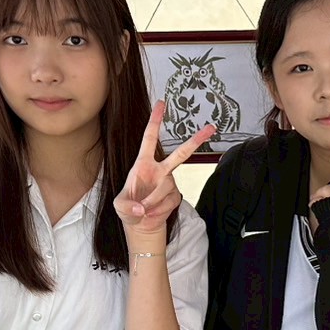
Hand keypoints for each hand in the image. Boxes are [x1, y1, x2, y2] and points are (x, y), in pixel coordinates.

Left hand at [116, 101, 215, 240]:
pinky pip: (170, 200)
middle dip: (196, 140)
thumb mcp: (119, 206)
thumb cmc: (129, 209)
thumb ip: (126, 205)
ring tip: (143, 209)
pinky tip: (152, 212)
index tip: (161, 104)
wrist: (141, 225)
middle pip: (181, 153)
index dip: (155, 120)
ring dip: (153, 200)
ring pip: (166, 187)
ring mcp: (169, 182)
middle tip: (210, 128)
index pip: (150, 137)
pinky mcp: (176, 195)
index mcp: (143, 164)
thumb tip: (140, 207)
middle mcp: (159, 170)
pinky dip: (159, 209)